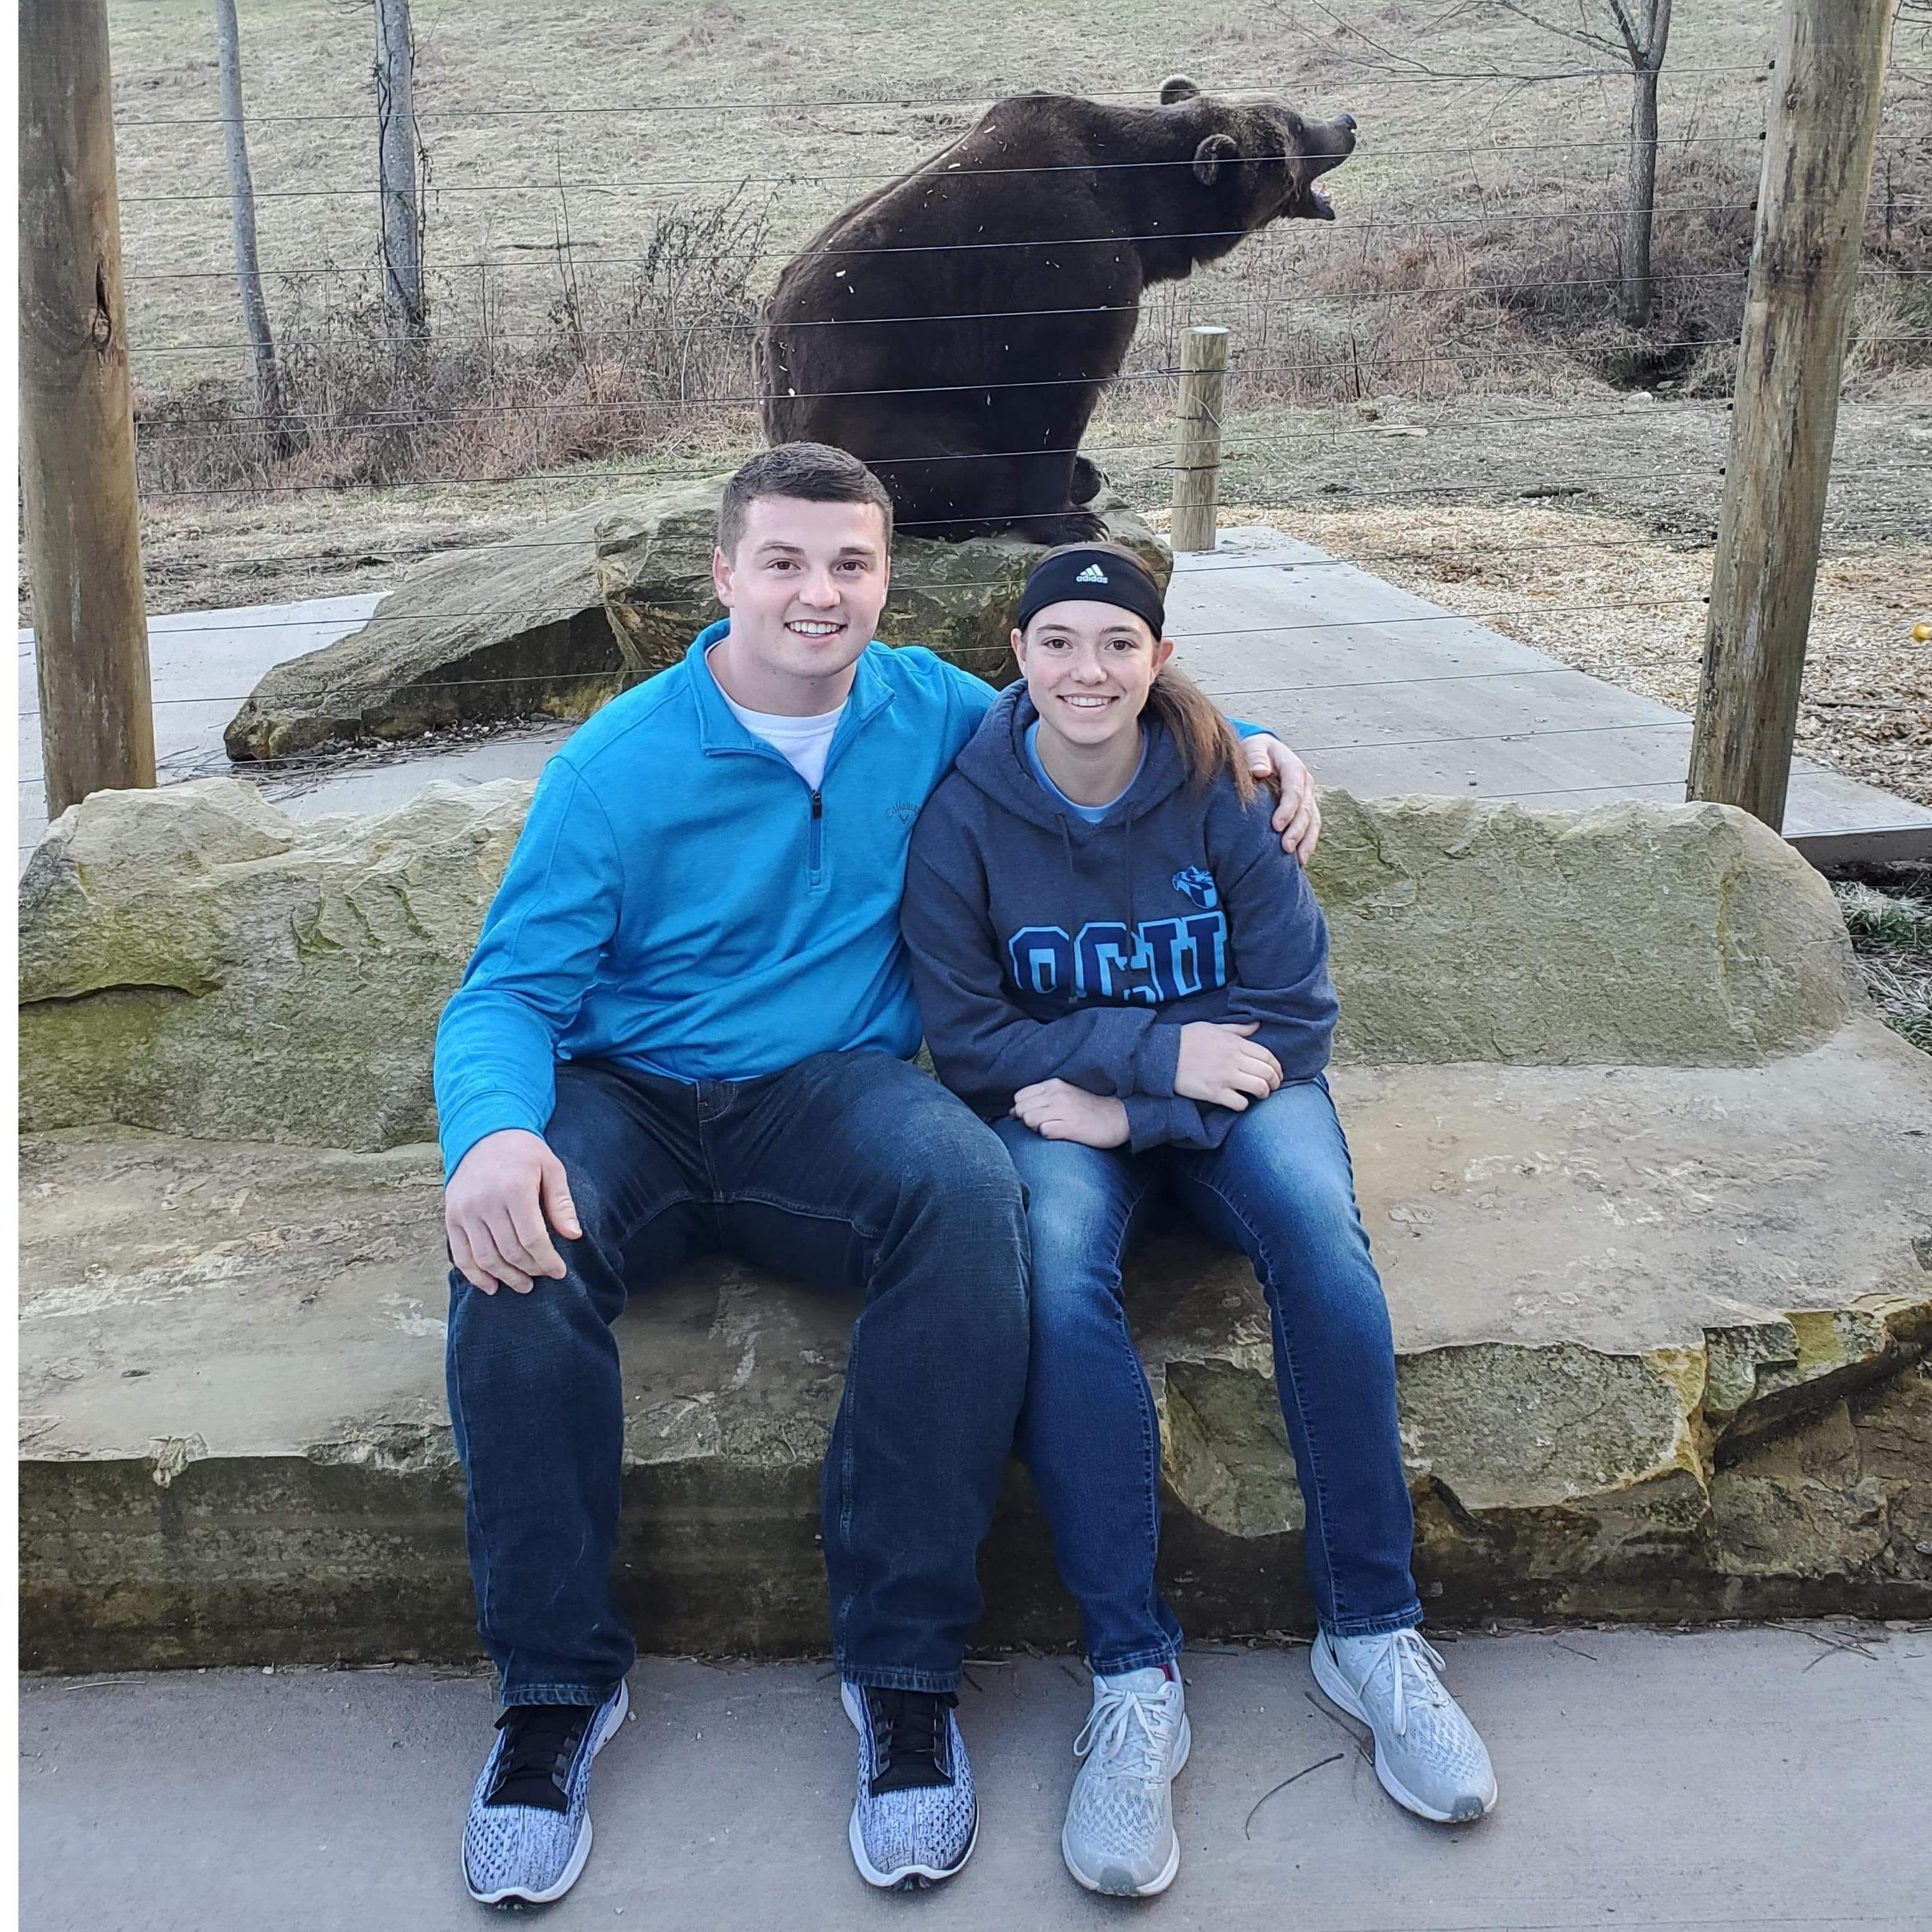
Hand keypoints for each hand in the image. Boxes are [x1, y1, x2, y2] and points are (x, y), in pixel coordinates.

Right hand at [445, 1128, 582, 1294]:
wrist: (483, 1134)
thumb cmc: (524, 1153)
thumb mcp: (551, 1168)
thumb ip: (561, 1203)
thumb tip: (574, 1236)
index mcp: (514, 1189)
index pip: (533, 1238)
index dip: (547, 1260)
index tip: (559, 1272)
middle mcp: (485, 1202)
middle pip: (510, 1251)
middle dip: (530, 1270)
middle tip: (543, 1276)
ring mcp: (464, 1211)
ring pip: (485, 1257)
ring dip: (506, 1277)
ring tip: (523, 1285)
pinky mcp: (451, 1217)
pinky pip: (461, 1255)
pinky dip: (475, 1275)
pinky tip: (492, 1286)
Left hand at [1011, 1079, 1131, 1148]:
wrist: (1117, 1118)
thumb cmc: (1088, 1109)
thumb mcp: (1064, 1095)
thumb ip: (1039, 1099)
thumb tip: (1012, 1111)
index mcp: (1053, 1085)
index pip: (1020, 1096)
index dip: (1023, 1108)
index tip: (1035, 1115)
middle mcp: (1056, 1094)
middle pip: (1021, 1108)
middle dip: (1026, 1119)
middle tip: (1043, 1123)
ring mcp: (1063, 1110)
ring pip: (1028, 1120)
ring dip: (1035, 1128)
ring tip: (1053, 1127)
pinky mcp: (1070, 1126)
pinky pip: (1044, 1132)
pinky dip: (1047, 1135)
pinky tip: (1060, 1133)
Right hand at [1174, 1021, 1281, 1110]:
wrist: (1163, 1054)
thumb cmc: (1187, 1038)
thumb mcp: (1213, 1027)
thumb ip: (1238, 1029)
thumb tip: (1257, 1025)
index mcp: (1235, 1043)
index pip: (1267, 1056)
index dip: (1277, 1067)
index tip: (1277, 1073)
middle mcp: (1233, 1060)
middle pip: (1267, 1073)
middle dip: (1275, 1082)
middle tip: (1272, 1087)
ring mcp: (1224, 1077)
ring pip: (1259, 1088)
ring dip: (1264, 1093)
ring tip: (1260, 1095)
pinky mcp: (1214, 1093)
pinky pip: (1239, 1103)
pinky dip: (1244, 1105)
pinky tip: (1240, 1102)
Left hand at [1243, 734, 1321, 862]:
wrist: (1263, 753)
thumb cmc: (1255, 751)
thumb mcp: (1254, 747)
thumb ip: (1256, 756)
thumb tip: (1260, 771)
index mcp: (1293, 767)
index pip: (1294, 789)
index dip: (1287, 808)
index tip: (1276, 825)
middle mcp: (1305, 783)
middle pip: (1306, 809)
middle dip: (1297, 830)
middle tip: (1285, 848)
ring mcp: (1308, 797)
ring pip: (1313, 821)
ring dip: (1306, 841)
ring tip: (1298, 860)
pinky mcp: (1305, 809)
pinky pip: (1311, 827)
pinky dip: (1307, 843)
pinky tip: (1301, 860)